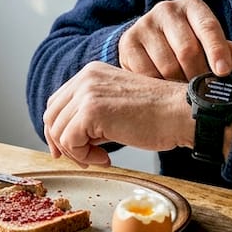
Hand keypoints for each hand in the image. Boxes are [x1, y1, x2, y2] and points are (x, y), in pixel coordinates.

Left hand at [42, 62, 189, 166]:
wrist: (180, 113)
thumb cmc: (158, 114)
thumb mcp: (117, 104)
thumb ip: (93, 113)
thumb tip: (70, 137)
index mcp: (91, 73)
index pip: (58, 102)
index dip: (58, 128)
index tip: (70, 148)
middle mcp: (85, 78)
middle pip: (51, 116)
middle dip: (62, 143)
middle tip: (84, 158)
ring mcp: (87, 93)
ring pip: (58, 131)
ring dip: (77, 152)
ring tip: (101, 157)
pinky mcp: (91, 112)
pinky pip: (70, 142)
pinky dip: (84, 156)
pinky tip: (106, 157)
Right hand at [118, 0, 231, 80]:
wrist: (149, 40)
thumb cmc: (189, 42)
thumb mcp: (208, 42)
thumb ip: (227, 51)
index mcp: (193, 6)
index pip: (208, 27)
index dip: (217, 50)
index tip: (223, 72)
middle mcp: (167, 10)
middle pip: (187, 49)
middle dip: (198, 76)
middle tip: (203, 92)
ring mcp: (145, 25)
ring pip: (167, 65)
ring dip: (178, 84)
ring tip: (183, 91)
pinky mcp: (128, 42)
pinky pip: (146, 73)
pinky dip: (158, 87)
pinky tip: (163, 88)